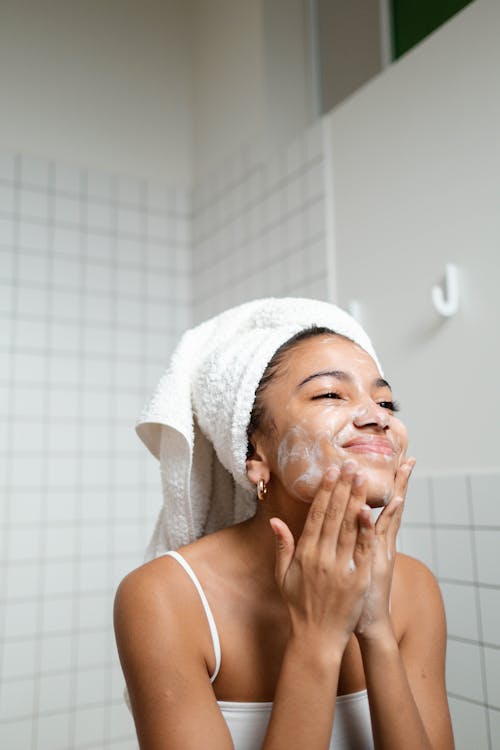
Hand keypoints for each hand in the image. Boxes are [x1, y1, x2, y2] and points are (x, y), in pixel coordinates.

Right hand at [269, 461, 374, 650]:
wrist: (317, 638)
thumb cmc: (299, 606)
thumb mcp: (283, 576)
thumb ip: (282, 546)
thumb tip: (275, 521)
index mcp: (305, 554)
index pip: (316, 515)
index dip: (324, 492)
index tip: (330, 472)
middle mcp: (322, 557)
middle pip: (333, 515)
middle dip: (342, 488)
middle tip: (350, 465)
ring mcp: (340, 567)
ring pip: (349, 527)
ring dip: (356, 500)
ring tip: (362, 478)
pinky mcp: (357, 579)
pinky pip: (363, 549)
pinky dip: (366, 529)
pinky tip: (370, 511)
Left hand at [354, 458, 415, 642]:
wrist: (364, 622)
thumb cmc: (353, 593)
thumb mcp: (354, 561)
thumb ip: (351, 536)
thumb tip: (347, 516)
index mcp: (373, 539)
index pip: (382, 504)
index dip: (390, 485)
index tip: (401, 462)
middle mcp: (379, 542)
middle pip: (390, 506)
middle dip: (398, 483)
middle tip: (408, 459)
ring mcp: (378, 552)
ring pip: (387, 518)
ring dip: (393, 495)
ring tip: (401, 470)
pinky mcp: (372, 564)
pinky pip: (371, 541)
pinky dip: (369, 525)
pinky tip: (370, 508)